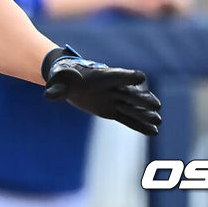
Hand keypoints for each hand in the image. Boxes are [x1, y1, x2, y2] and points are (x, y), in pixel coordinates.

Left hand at [42, 45, 161, 135]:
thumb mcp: (58, 81)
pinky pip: (128, 119)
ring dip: (145, 114)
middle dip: (142, 99)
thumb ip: (57, 89)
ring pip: (132, 107)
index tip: (141, 77)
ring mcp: (114, 99)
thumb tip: (48, 95)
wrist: (69, 81)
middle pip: (130, 93)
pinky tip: (153, 131)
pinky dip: (140, 125)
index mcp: (100, 76)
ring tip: (158, 121)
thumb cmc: (64, 77)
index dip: (128, 76)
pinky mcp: (112, 111)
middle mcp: (111, 88)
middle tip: (156, 105)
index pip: (117, 75)